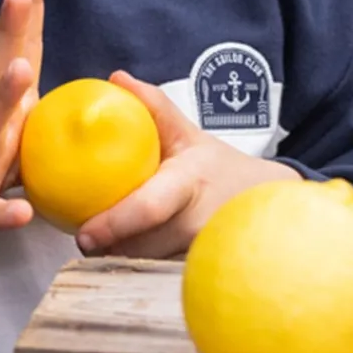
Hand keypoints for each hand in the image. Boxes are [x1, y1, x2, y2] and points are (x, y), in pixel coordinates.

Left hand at [75, 71, 297, 258]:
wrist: (269, 202)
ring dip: (123, 259)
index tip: (84, 234)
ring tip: (102, 246)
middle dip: (109, 248)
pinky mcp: (207, 271)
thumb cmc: (217, 167)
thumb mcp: (189, 134)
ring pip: (151, 264)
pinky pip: (162, 273)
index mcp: (190, 185)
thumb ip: (154, 107)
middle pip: (143, 246)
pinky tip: (126, 256)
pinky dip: (142, 267)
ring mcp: (205, 252)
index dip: (113, 224)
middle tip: (84, 238)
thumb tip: (116, 79)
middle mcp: (199, 223)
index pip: (148, 209)